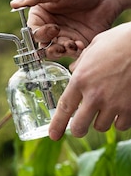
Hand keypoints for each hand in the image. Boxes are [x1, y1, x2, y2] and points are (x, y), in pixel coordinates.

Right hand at [11, 0, 130, 59]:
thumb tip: (13, 4)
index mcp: (41, 15)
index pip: (33, 31)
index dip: (40, 34)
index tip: (53, 29)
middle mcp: (50, 28)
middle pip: (43, 46)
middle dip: (51, 48)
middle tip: (62, 45)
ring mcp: (65, 37)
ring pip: (57, 52)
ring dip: (63, 51)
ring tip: (75, 44)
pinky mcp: (79, 44)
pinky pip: (73, 55)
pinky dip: (76, 53)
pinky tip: (82, 45)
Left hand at [48, 23, 130, 139]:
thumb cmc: (120, 41)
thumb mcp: (94, 47)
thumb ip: (81, 63)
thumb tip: (73, 69)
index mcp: (81, 79)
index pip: (64, 108)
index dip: (57, 125)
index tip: (53, 135)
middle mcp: (94, 95)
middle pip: (80, 127)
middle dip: (78, 129)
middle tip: (80, 127)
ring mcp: (113, 104)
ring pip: (101, 127)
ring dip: (102, 121)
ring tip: (106, 108)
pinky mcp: (130, 108)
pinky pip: (121, 125)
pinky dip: (120, 120)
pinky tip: (121, 108)